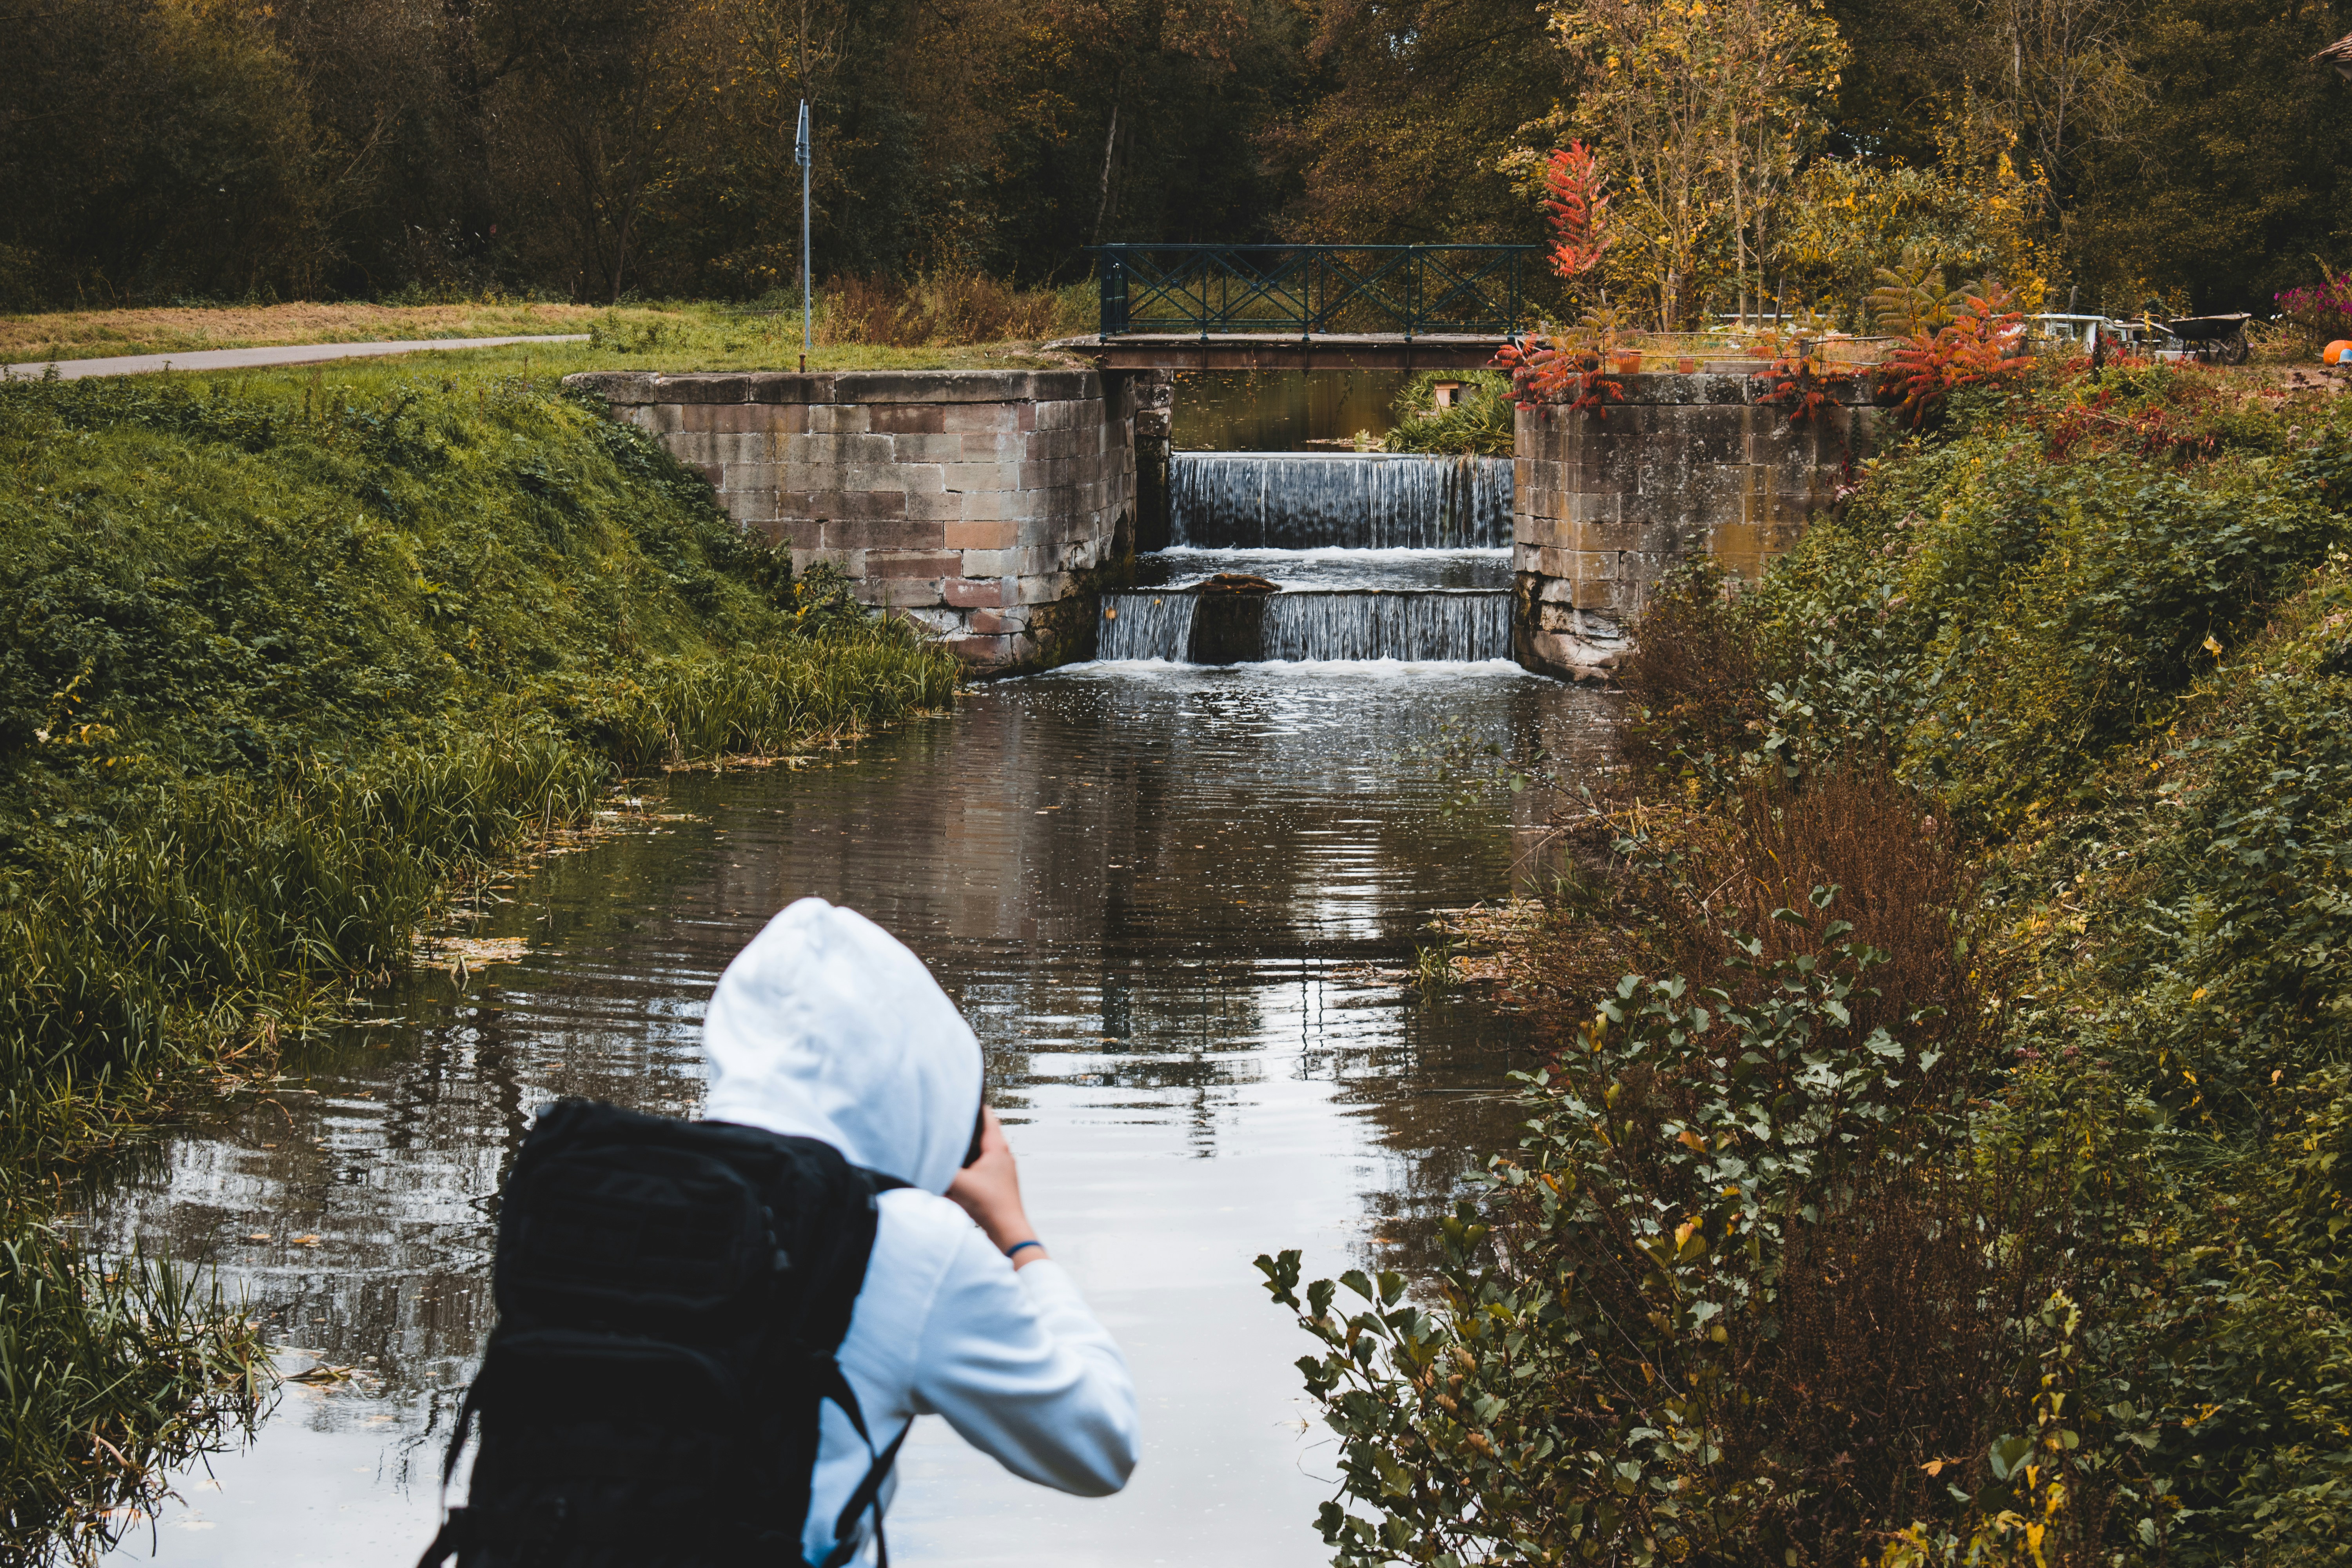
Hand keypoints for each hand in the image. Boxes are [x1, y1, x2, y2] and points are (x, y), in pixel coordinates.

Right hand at [945, 1107, 1047, 1266]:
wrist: (1008, 1233)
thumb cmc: (990, 1205)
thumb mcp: (959, 1184)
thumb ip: (940, 1169)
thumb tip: (921, 1159)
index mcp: (997, 1148)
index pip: (986, 1116)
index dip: (972, 1106)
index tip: (957, 1098)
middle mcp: (1001, 1156)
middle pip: (981, 1134)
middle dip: (964, 1130)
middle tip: (946, 1124)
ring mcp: (1000, 1172)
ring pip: (979, 1153)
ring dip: (964, 1152)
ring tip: (947, 1148)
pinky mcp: (996, 1185)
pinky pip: (978, 1171)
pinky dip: (966, 1171)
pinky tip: (953, 1179)